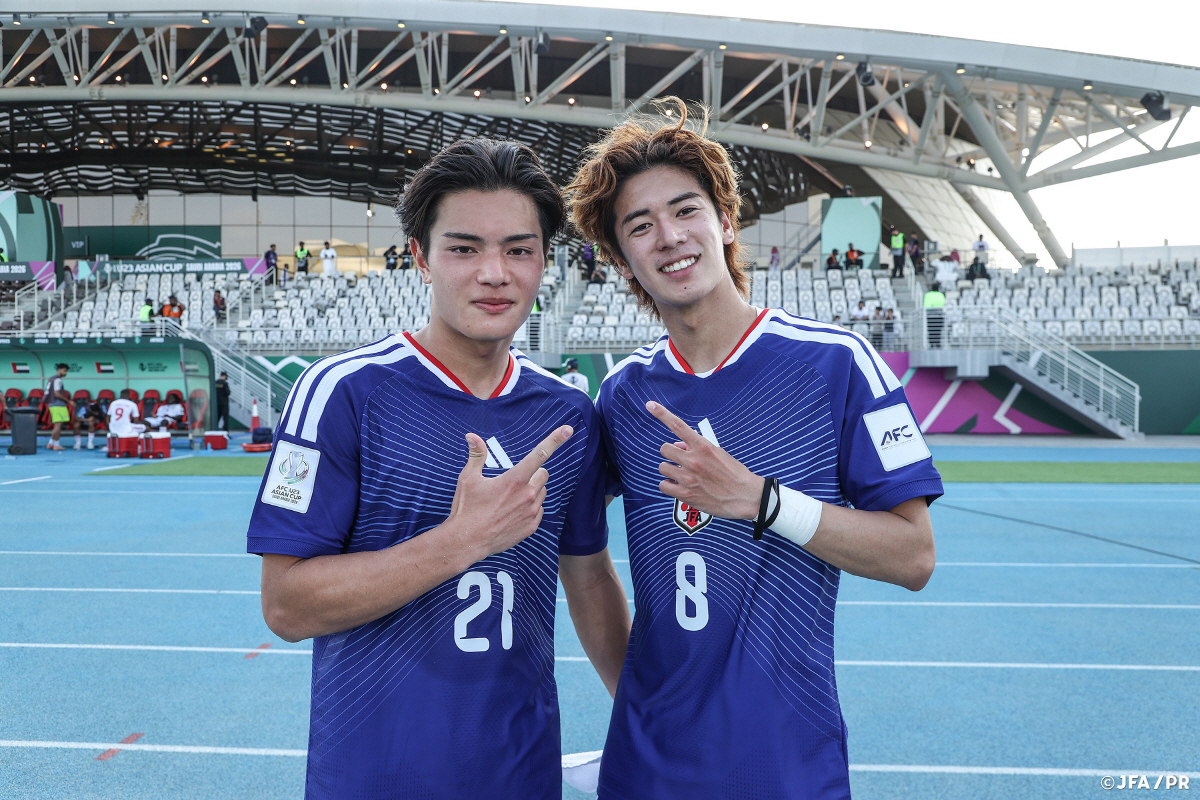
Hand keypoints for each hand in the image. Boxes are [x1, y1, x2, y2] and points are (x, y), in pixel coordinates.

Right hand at [446, 425, 573, 557]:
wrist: (467, 541)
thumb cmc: (467, 508)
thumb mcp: (468, 478)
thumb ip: (476, 455)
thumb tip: (472, 436)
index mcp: (514, 479)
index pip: (539, 454)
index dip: (555, 440)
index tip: (567, 430)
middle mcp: (527, 494)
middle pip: (543, 473)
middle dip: (533, 473)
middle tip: (514, 481)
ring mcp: (531, 512)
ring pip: (542, 492)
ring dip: (532, 490)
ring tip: (509, 499)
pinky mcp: (531, 526)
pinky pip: (539, 510)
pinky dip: (530, 507)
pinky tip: (512, 512)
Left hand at [646, 401, 762, 519]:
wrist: (745, 497)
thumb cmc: (734, 474)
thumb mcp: (719, 453)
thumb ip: (697, 447)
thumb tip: (679, 446)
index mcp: (703, 447)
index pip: (678, 426)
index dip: (662, 414)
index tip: (650, 405)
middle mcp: (693, 460)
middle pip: (665, 449)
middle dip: (671, 454)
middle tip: (680, 460)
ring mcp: (688, 477)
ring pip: (662, 467)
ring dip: (670, 469)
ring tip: (681, 474)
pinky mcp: (685, 494)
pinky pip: (663, 485)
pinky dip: (669, 485)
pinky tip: (678, 486)